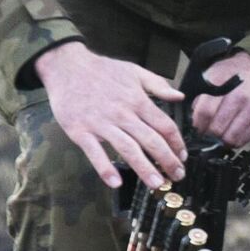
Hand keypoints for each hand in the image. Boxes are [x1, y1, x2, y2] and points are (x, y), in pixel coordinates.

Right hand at [32, 41, 186, 190]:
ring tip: (156, 184)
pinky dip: (105, 168)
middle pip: (151, 141)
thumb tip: (180, 96)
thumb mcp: (134, 71)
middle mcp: (123, 114)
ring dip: (144, 169)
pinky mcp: (81, 131)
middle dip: (167, 161)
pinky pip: (95, 153)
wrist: (66, 67)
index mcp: (137, 100)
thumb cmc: (101, 69)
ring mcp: (101, 124)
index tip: (182, 155)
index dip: (177, 143)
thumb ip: (158, 84)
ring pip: (128, 149)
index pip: (164, 125)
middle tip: (177, 176)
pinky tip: (115, 182)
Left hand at [189, 50, 249, 147]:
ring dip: (221, 139)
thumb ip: (198, 98)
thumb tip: (193, 122)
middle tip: (206, 132)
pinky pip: (243, 141)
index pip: (206, 113)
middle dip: (208, 133)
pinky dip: (234, 140)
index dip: (197, 125)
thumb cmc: (229, 75)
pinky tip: (230, 132)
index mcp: (224, 84)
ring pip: (230, 138)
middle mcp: (241, 97)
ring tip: (218, 133)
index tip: (196, 128)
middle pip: (217, 128)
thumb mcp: (209, 76)